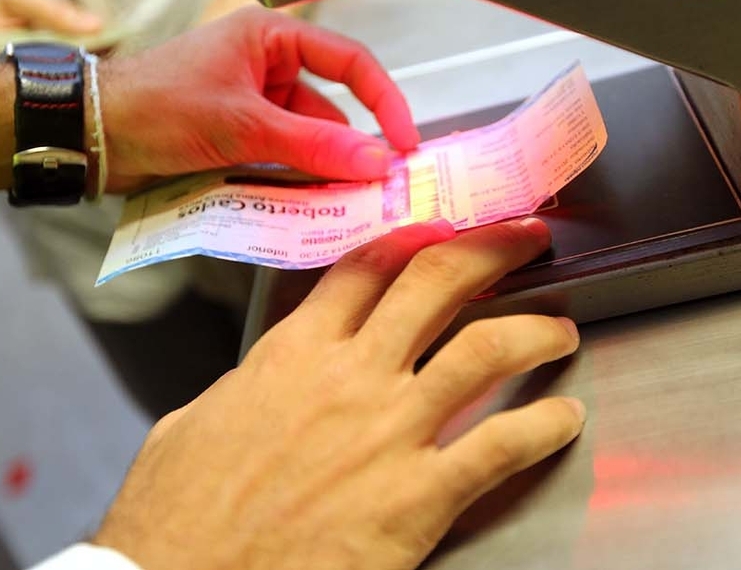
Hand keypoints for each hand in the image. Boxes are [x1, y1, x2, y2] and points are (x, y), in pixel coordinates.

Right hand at [93, 217, 584, 569]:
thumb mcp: (194, 424)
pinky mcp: (417, 496)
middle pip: (437, 282)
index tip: (445, 223)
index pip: (366, 266)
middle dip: (492, 248)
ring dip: (536, 332)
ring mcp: (389, 432)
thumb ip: (247, 385)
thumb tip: (265, 375)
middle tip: (525, 238)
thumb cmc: (176, 518)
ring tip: (560, 330)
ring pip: (485, 350)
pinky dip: (543, 427)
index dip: (415, 234)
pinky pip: (500, 446)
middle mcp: (350, 377)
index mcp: (293, 354)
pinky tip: (564, 420)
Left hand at [99, 6, 421, 189]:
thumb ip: (313, 145)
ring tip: (346, 204)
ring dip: (323, 170)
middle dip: (352, 148)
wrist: (90, 134)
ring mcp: (253, 105)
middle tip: (380, 188)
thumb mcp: (243, 125)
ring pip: (308, 141)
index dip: (384, 100)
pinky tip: (309, 206)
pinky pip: (283, 160)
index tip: (404, 142)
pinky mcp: (238, 138)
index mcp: (272, 38)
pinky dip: (296, 181)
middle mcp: (267, 67)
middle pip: (331, 109)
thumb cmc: (156, 106)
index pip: (349, 62)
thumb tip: (376, 161)